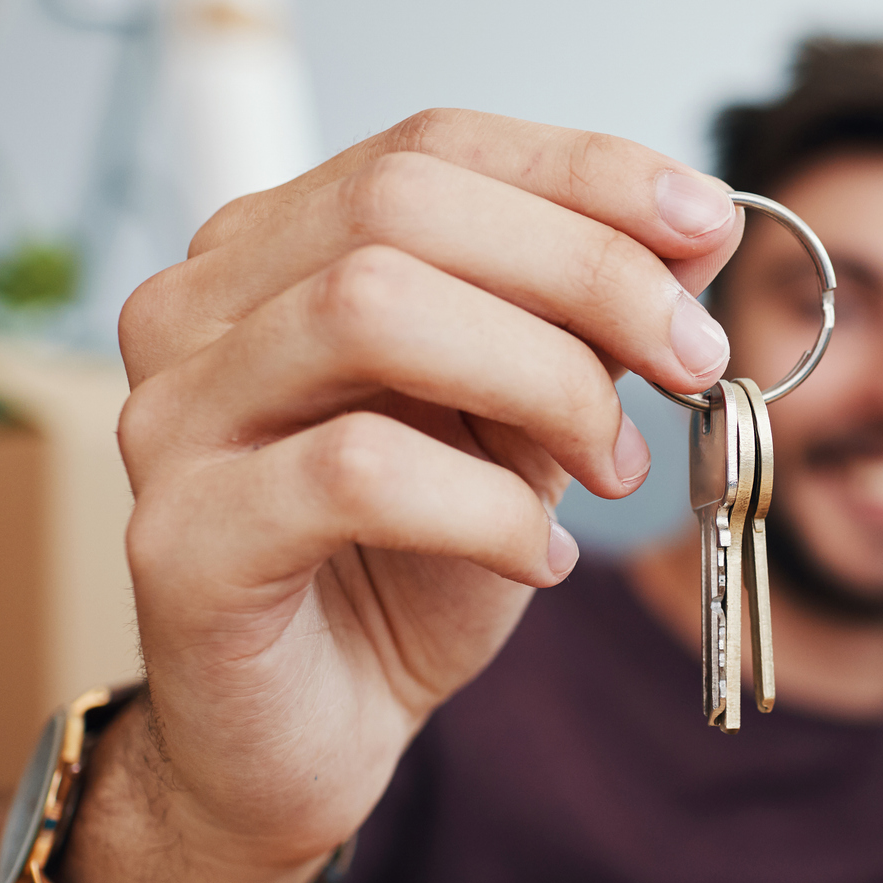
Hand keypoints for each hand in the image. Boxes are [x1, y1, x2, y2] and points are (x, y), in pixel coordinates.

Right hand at [112, 110, 744, 882]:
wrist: (315, 735)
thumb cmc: (414, 568)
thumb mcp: (527, 424)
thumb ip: (586, 323)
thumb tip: (697, 228)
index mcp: (276, 251)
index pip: (430, 148)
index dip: (583, 172)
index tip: (708, 223)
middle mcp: (201, 309)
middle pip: (403, 208)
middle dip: (586, 273)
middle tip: (691, 359)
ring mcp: (174, 418)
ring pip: (371, 313)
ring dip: (546, 383)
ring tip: (612, 471)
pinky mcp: (180, 538)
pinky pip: (359, 473)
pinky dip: (490, 511)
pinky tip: (537, 559)